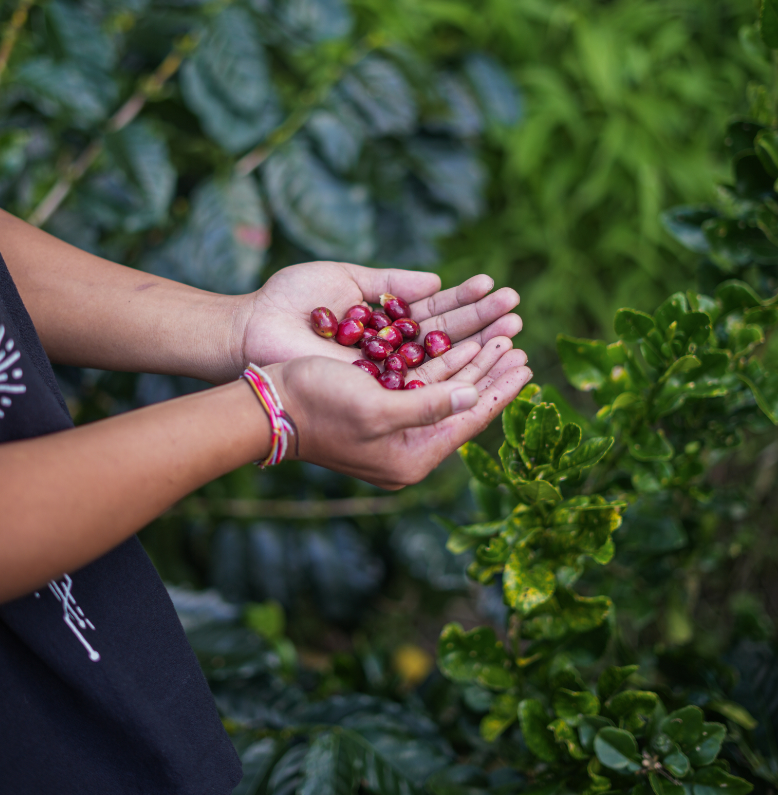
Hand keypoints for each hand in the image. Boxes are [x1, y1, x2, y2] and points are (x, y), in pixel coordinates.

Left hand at [235, 260, 521, 371]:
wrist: (253, 330)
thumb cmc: (291, 302)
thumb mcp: (347, 279)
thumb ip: (392, 283)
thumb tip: (437, 283)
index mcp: (385, 324)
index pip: (437, 315)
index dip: (469, 305)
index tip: (499, 290)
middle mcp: (390, 353)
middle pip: (448, 340)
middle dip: (484, 324)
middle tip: (518, 311)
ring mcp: (385, 375)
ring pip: (442, 363)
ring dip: (478, 347)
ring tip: (514, 330)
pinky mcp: (376, 395)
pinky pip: (421, 386)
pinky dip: (452, 375)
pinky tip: (481, 359)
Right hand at [266, 339, 531, 487]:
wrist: (267, 404)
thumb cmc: (319, 406)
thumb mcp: (377, 408)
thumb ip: (429, 406)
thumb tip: (472, 398)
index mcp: (411, 457)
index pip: (468, 421)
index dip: (499, 389)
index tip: (526, 364)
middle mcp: (407, 447)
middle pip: (461, 404)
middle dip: (490, 371)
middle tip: (519, 343)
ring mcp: (393, 429)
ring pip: (444, 390)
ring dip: (471, 362)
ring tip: (501, 337)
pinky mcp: (379, 408)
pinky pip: (423, 385)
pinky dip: (444, 363)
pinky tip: (461, 343)